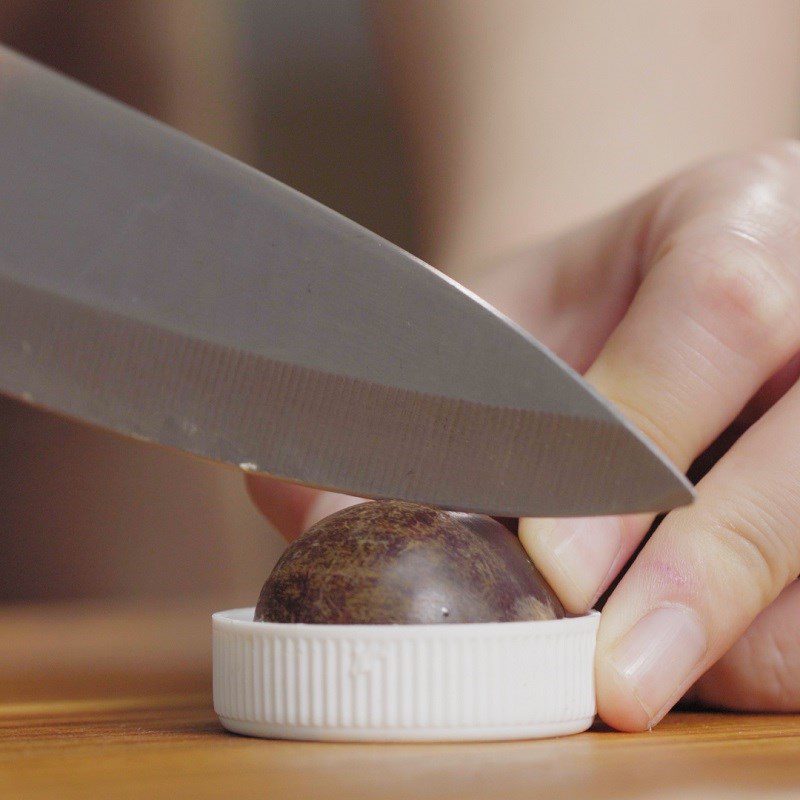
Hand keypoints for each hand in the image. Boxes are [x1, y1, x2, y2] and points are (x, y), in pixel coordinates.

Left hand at [248, 141, 799, 729]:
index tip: (554, 563)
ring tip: (635, 675)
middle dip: (701, 571)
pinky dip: (764, 647)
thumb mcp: (508, 314)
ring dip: (737, 632)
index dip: (634, 440)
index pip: (717, 311)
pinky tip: (689, 657)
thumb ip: (416, 389)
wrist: (671, 292)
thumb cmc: (593, 308)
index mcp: (740, 216)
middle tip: (609, 675)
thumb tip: (299, 500)